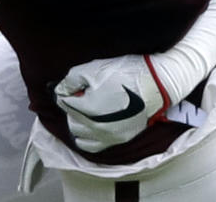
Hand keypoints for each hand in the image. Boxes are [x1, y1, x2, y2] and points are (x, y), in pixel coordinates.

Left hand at [54, 54, 169, 152]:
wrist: (156, 83)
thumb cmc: (125, 73)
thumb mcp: (93, 69)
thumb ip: (71, 80)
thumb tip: (59, 90)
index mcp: (88, 109)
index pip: (64, 104)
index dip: (64, 93)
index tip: (68, 88)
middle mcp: (96, 128)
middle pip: (71, 122)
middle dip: (71, 109)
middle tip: (78, 97)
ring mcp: (109, 137)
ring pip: (81, 137)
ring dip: (79, 125)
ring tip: (84, 112)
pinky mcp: (120, 140)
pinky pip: (95, 146)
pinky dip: (89, 138)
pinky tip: (92, 126)